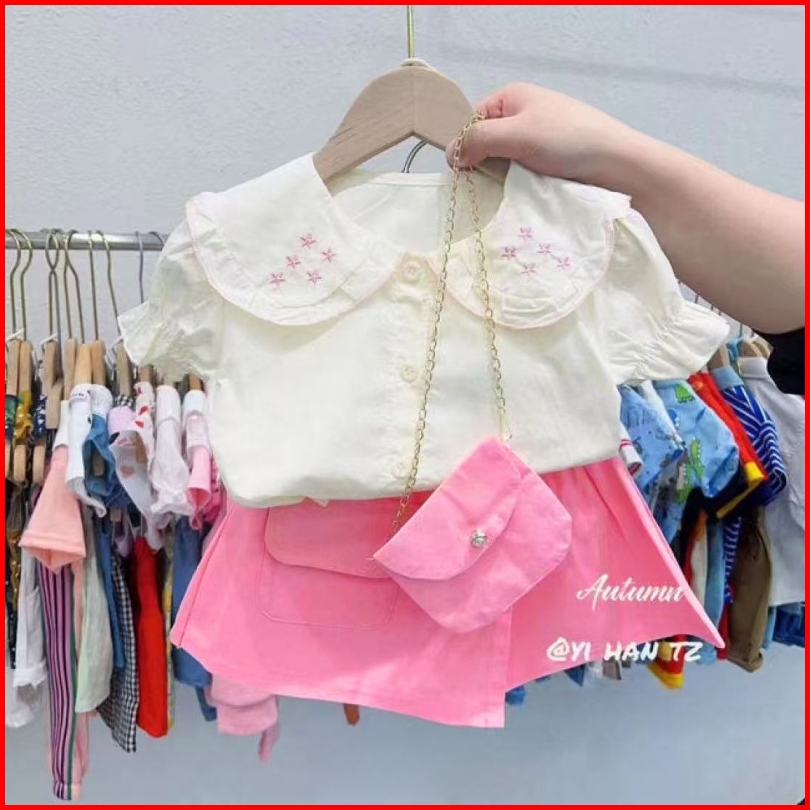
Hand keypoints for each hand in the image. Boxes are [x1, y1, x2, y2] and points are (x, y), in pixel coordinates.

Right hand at [449, 83, 641, 183]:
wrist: (616, 164)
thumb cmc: (567, 140)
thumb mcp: (517, 134)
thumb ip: (478, 140)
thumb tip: (449, 155)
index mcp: (511, 98)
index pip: (471, 122)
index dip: (465, 146)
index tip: (466, 172)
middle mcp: (521, 116)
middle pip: (484, 144)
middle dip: (482, 165)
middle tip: (484, 188)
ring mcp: (535, 141)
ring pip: (501, 163)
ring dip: (499, 179)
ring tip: (502, 196)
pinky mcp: (546, 163)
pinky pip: (518, 175)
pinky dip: (515, 186)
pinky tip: (517, 199)